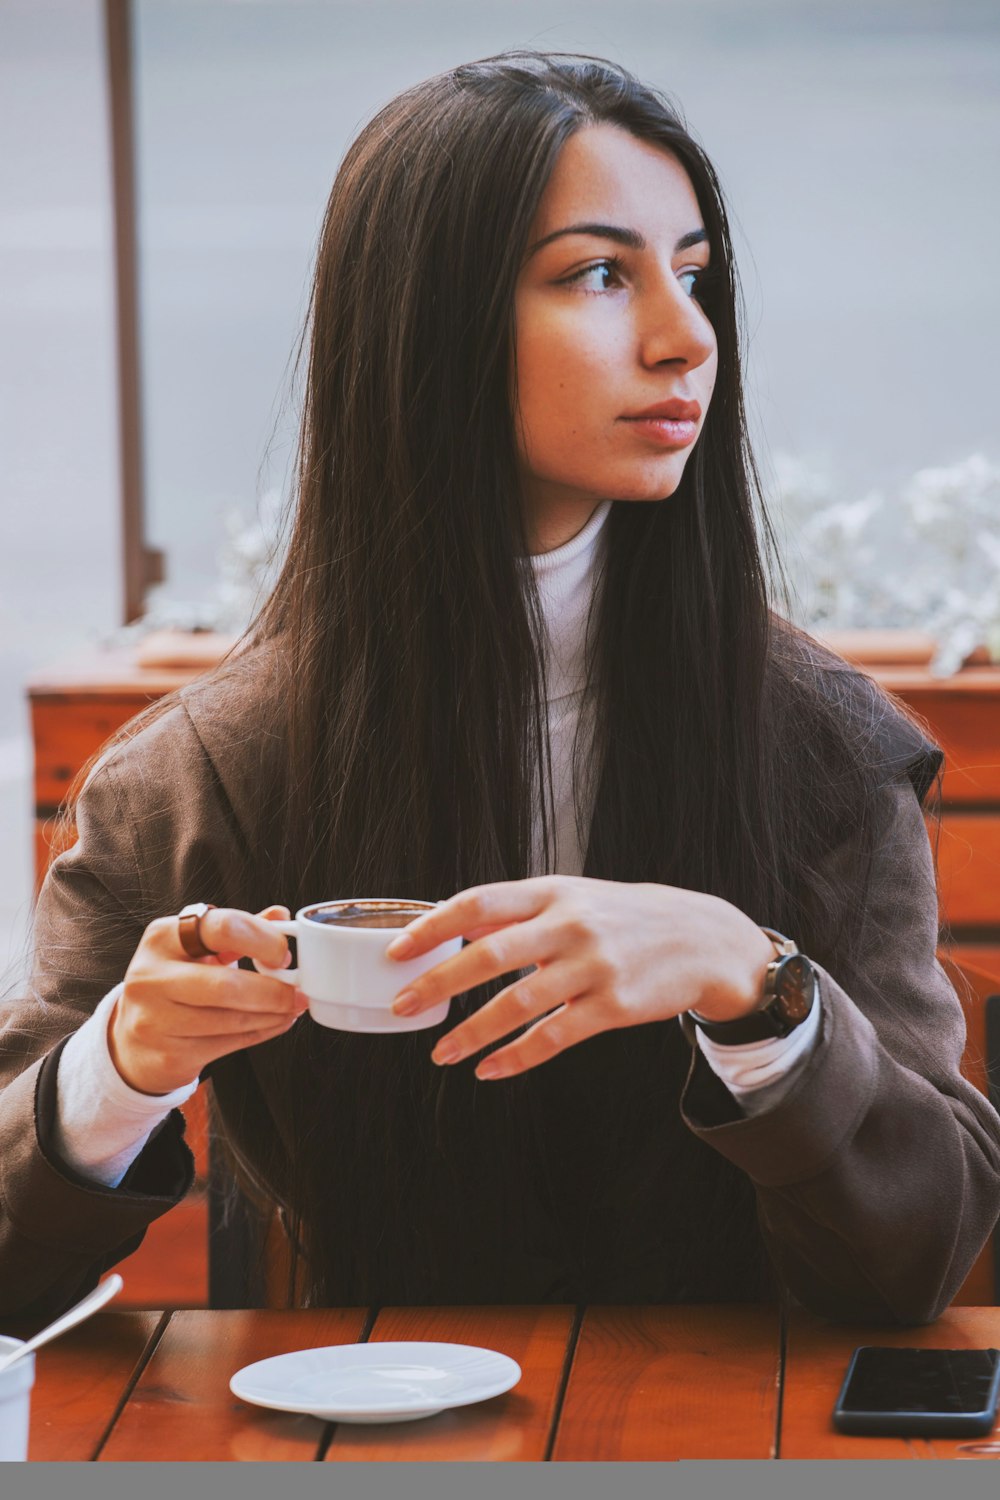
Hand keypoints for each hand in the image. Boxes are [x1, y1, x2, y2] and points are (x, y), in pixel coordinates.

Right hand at [109, 906, 307, 1095]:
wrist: (132, 1040)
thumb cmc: (174, 984)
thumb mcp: (198, 949)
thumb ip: (238, 931)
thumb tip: (280, 916)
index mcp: (162, 938)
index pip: (221, 928)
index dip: (262, 940)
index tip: (284, 955)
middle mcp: (151, 976)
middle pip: (225, 984)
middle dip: (273, 990)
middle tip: (299, 992)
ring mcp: (154, 1019)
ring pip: (230, 1020)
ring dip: (272, 1015)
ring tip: (292, 1008)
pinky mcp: (167, 1055)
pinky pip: (227, 1045)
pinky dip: (260, 1034)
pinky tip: (275, 1024)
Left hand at [385, 876, 775, 1079]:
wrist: (702, 938)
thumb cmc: (624, 917)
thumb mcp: (573, 897)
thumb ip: (518, 911)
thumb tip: (453, 924)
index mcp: (552, 892)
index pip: (479, 901)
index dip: (434, 926)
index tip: (397, 950)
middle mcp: (570, 925)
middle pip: (490, 954)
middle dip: (439, 982)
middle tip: (402, 1007)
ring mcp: (593, 965)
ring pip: (518, 1002)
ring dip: (472, 1032)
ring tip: (441, 1054)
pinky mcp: (614, 1005)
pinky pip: (555, 1036)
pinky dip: (517, 1057)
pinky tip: (490, 1070)